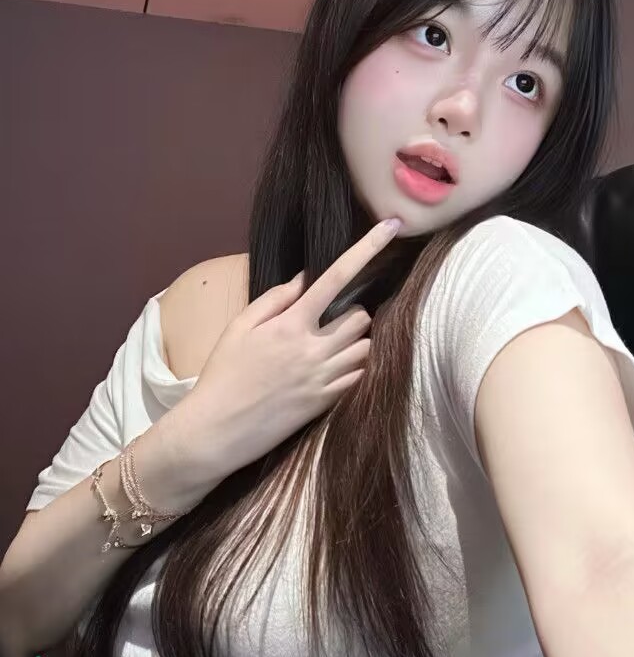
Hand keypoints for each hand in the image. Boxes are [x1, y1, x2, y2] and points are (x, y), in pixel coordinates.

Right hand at [180, 219, 400, 477]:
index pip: (337, 277)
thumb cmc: (223, 373)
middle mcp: (313, 349)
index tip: (392, 226)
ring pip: (365, 347)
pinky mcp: (327, 403)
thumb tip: (305, 278)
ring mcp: (323, 378)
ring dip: (355, 342)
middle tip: (329, 322)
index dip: (368, 248)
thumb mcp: (239, 327)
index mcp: (291, 324)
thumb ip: (275, 299)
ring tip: (329, 347)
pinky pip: (359, 376)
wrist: (217, 430)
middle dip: (351, 314)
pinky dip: (353, 368)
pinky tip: (330, 369)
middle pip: (361, 317)